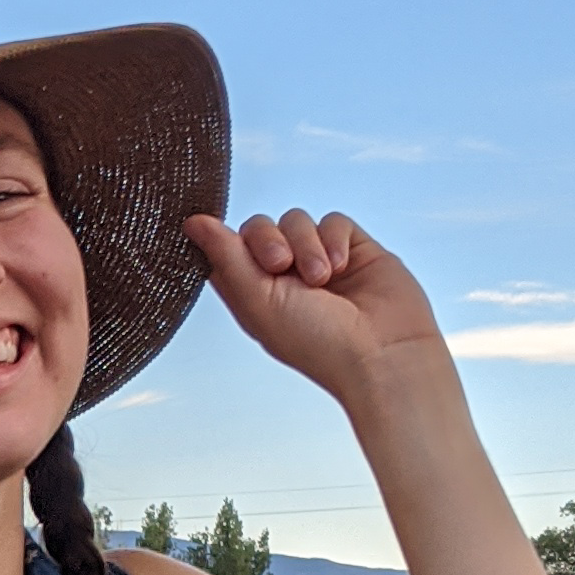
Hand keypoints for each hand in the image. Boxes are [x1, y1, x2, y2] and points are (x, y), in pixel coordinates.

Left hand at [188, 208, 450, 408]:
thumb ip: (226, 258)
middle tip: (280, 265)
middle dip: (265, 238)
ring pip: (295, 220)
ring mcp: (320, 261)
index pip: (227, 251)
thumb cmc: (317, 343)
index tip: (228, 246)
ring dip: (304, 244)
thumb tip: (192, 222)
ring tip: (322, 278)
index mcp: (255, 294)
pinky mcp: (354, 249)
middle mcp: (285, 277)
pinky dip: (332, 239)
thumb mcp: (258, 302)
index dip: (225, 243)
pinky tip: (341, 267)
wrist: (382, 354)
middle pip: (258, 227)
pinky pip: (332, 220)